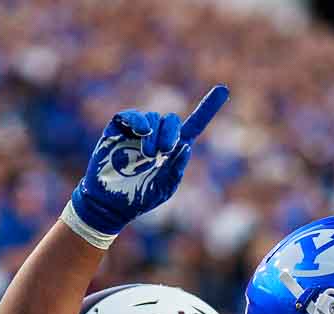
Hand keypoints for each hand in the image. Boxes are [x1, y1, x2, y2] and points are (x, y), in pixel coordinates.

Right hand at [64, 84, 228, 243]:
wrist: (109, 205)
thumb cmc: (138, 198)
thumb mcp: (164, 188)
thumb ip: (176, 169)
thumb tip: (186, 146)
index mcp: (172, 151)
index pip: (192, 127)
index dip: (207, 109)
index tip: (223, 90)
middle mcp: (156, 138)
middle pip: (170, 120)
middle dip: (171, 132)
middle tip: (165, 150)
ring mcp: (136, 133)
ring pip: (151, 118)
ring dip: (153, 133)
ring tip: (148, 154)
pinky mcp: (117, 131)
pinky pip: (128, 115)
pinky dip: (137, 119)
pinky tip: (142, 131)